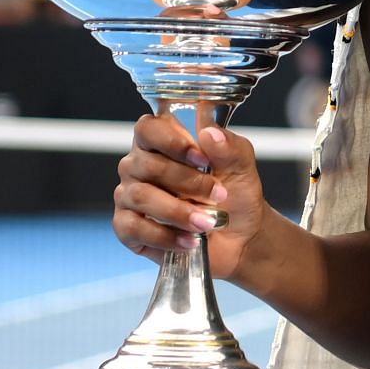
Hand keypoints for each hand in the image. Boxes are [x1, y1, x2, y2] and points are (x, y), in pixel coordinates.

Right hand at [113, 117, 267, 277]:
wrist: (240, 237)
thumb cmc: (235, 196)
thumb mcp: (241, 168)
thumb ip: (230, 148)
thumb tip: (211, 134)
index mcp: (162, 142)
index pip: (149, 128)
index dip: (172, 141)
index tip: (201, 158)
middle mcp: (139, 166)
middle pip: (148, 165)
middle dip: (188, 182)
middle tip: (217, 195)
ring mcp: (130, 196)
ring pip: (142, 196)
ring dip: (179, 211)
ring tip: (207, 222)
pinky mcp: (127, 227)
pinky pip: (134, 229)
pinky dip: (165, 237)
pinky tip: (189, 240)